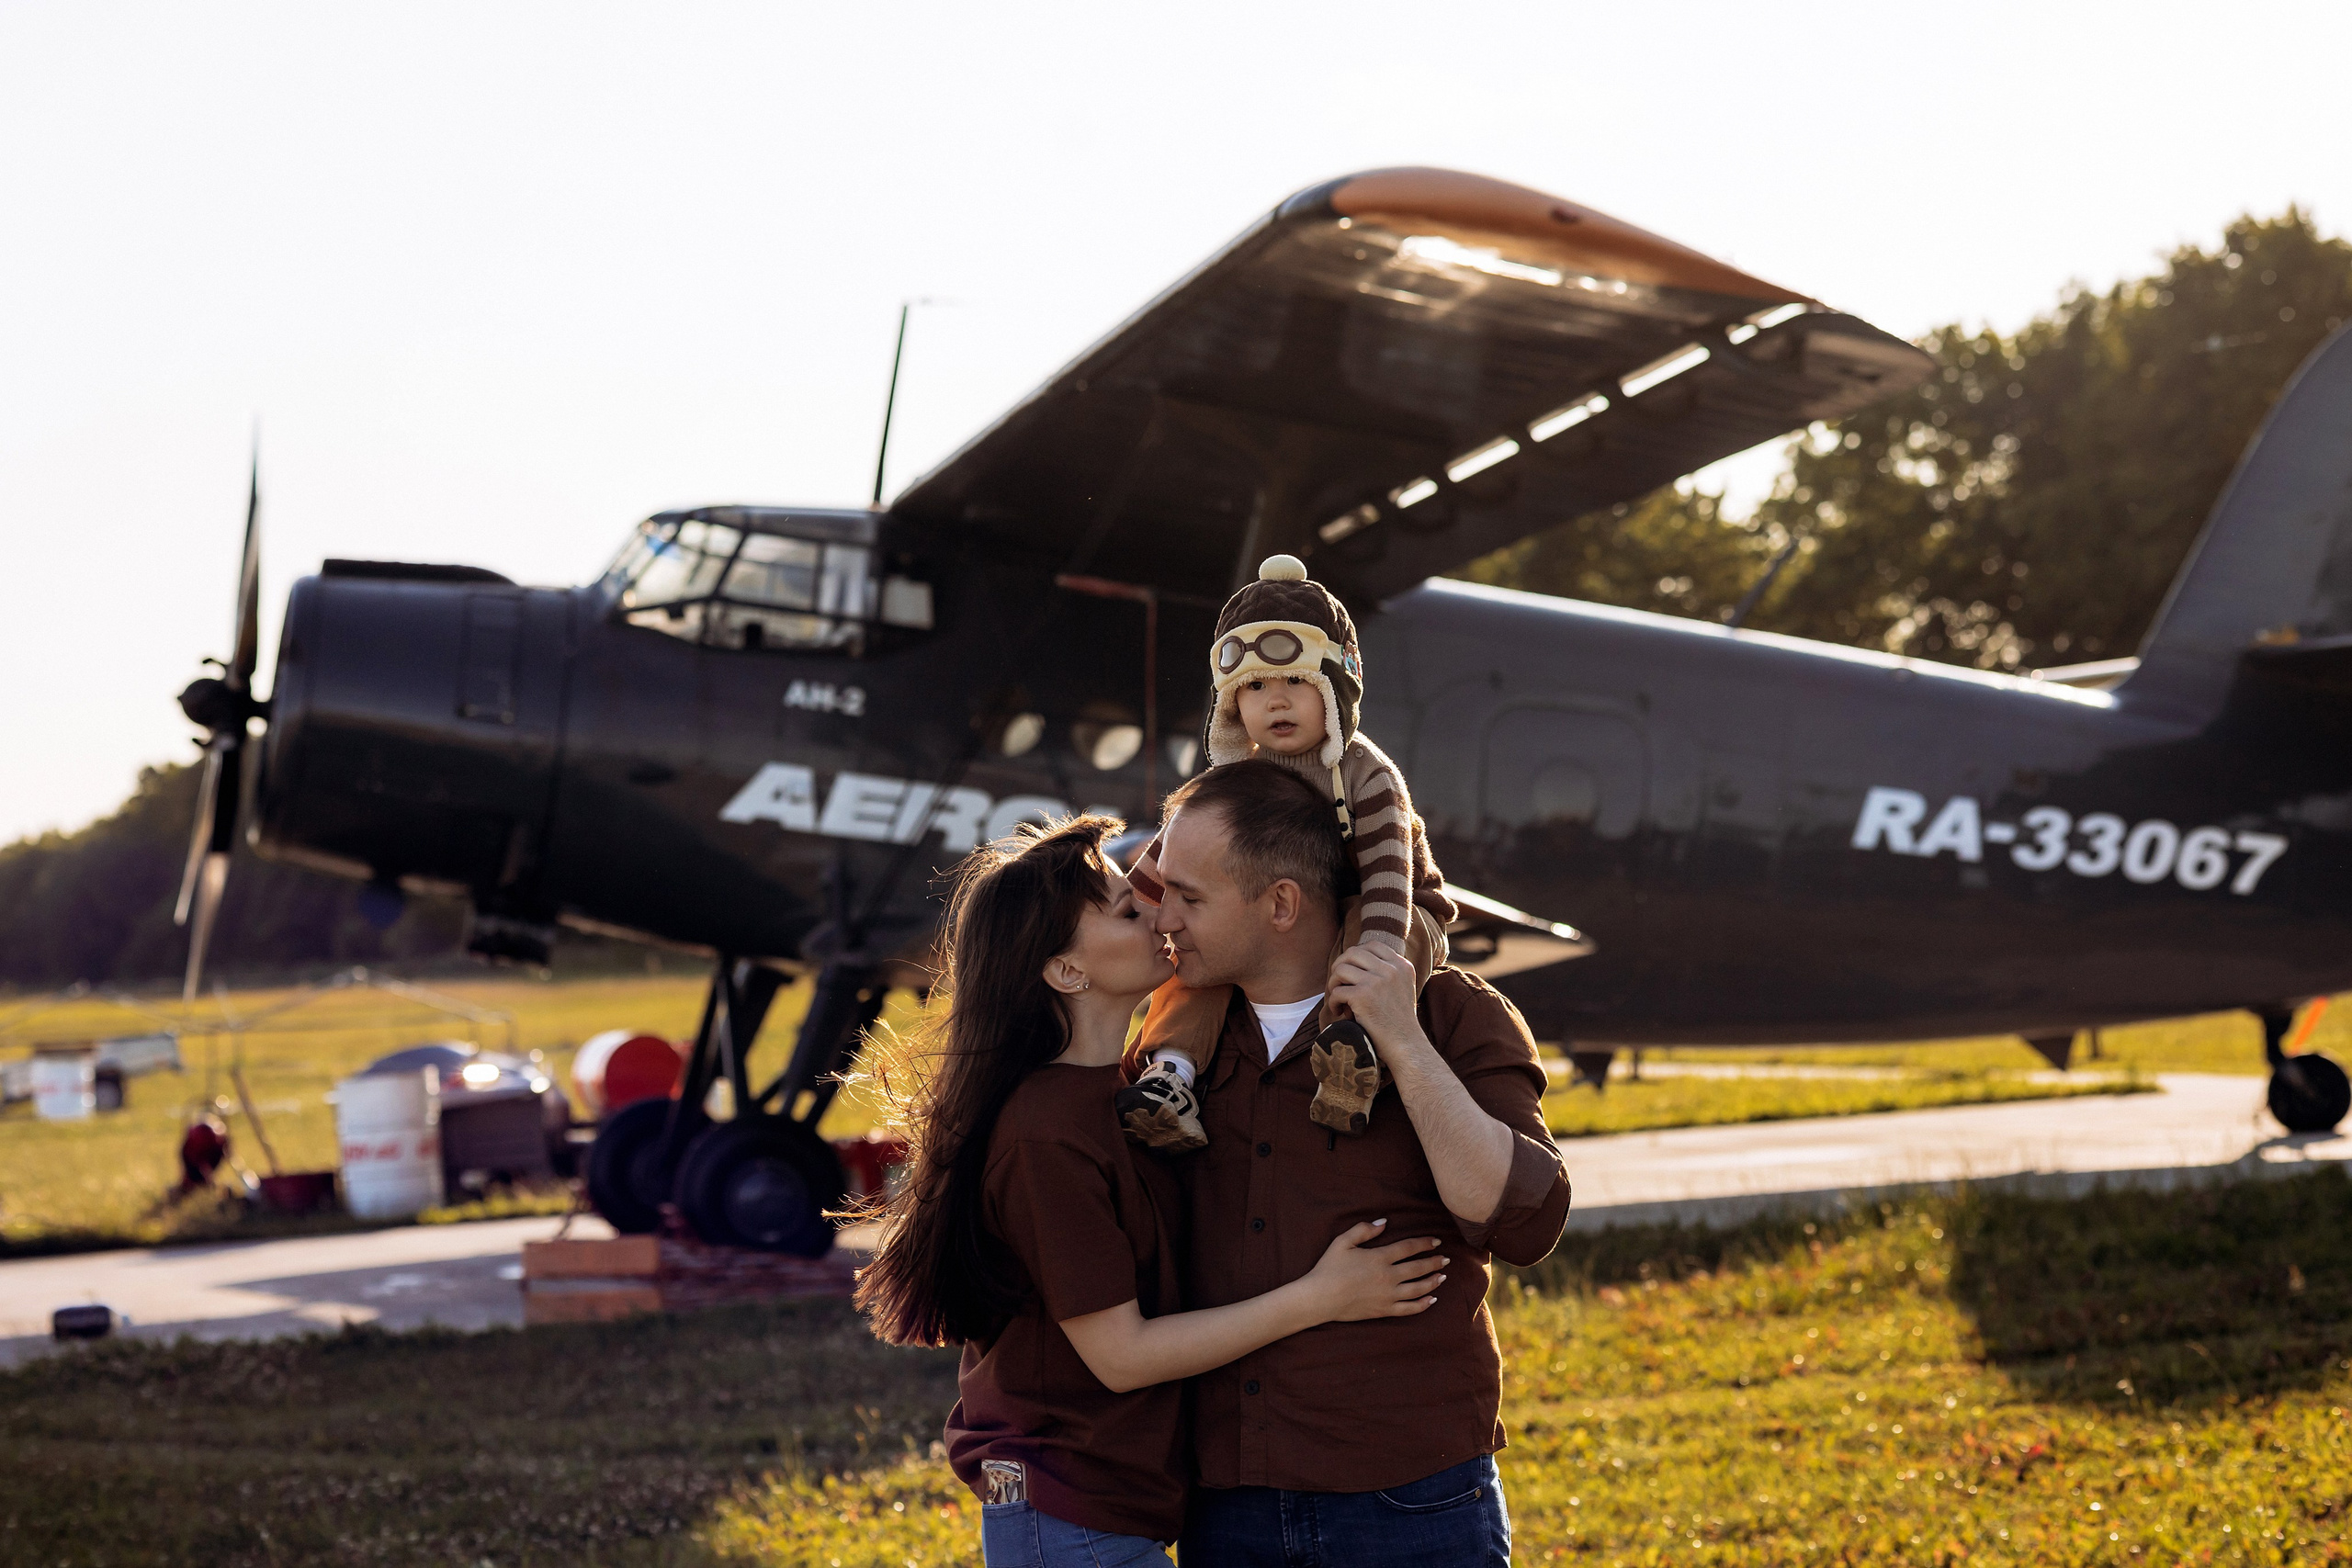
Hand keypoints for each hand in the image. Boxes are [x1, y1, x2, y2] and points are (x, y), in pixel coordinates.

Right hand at [1300, 1219, 1445, 1322]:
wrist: (1320, 1298)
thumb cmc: (1329, 1267)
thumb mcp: (1343, 1242)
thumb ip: (1364, 1230)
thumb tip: (1384, 1223)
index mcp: (1380, 1258)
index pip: (1409, 1248)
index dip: (1425, 1243)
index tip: (1436, 1241)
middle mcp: (1388, 1277)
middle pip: (1418, 1268)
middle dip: (1435, 1262)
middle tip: (1446, 1259)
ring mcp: (1388, 1296)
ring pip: (1418, 1289)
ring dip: (1433, 1282)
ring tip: (1443, 1277)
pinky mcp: (1384, 1310)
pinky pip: (1409, 1309)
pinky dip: (1423, 1304)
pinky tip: (1431, 1299)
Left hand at [1327, 942, 1420, 1052]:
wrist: (1406, 1046)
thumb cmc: (1399, 1022)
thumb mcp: (1401, 988)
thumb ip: (1387, 972)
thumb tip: (1354, 959)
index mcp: (1402, 966)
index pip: (1372, 945)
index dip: (1355, 956)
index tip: (1351, 973)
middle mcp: (1391, 969)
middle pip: (1353, 953)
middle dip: (1340, 967)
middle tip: (1339, 984)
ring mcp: (1378, 981)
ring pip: (1341, 969)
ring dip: (1333, 984)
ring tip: (1338, 999)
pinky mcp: (1364, 996)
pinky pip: (1337, 991)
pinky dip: (1333, 1002)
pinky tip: (1340, 1013)